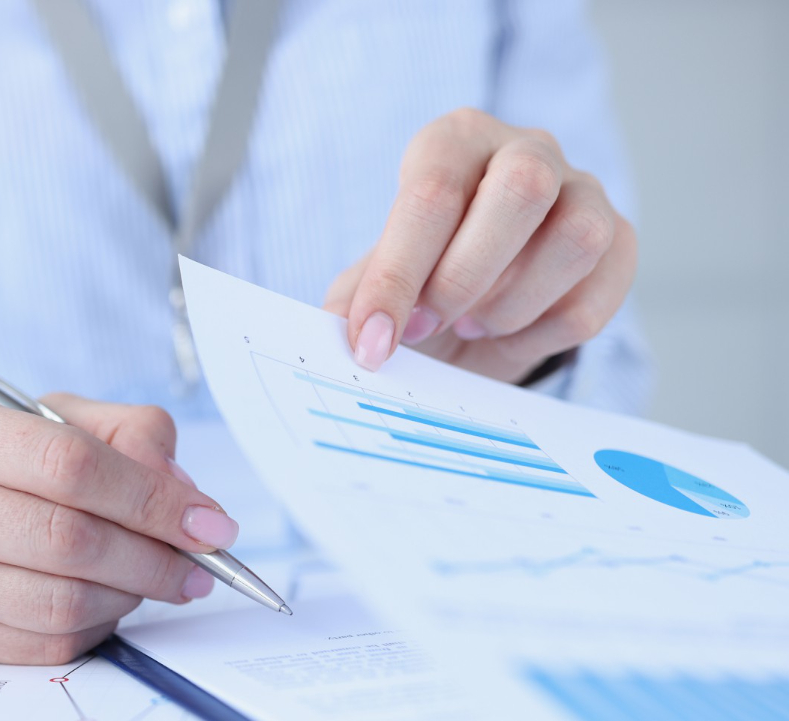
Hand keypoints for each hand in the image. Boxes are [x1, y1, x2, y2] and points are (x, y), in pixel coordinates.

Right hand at [0, 392, 237, 663]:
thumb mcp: (36, 420)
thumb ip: (119, 434)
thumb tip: (183, 493)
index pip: (70, 464)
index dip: (153, 498)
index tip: (209, 523)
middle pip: (67, 540)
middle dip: (153, 557)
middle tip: (198, 566)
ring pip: (58, 602)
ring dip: (128, 596)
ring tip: (153, 580)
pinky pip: (41, 644)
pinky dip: (94, 628)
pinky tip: (105, 603)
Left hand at [324, 107, 636, 382]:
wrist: (468, 315)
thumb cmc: (417, 284)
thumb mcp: (373, 287)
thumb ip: (357, 300)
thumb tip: (338, 327)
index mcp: (453, 142)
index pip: (431, 192)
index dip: (400, 275)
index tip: (375, 340)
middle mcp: (526, 150)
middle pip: (524, 188)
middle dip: (467, 276)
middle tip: (431, 323)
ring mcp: (583, 191)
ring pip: (577, 237)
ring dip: (514, 304)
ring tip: (474, 323)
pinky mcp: (619, 244)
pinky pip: (598, 295)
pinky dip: (544, 333)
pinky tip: (510, 334)